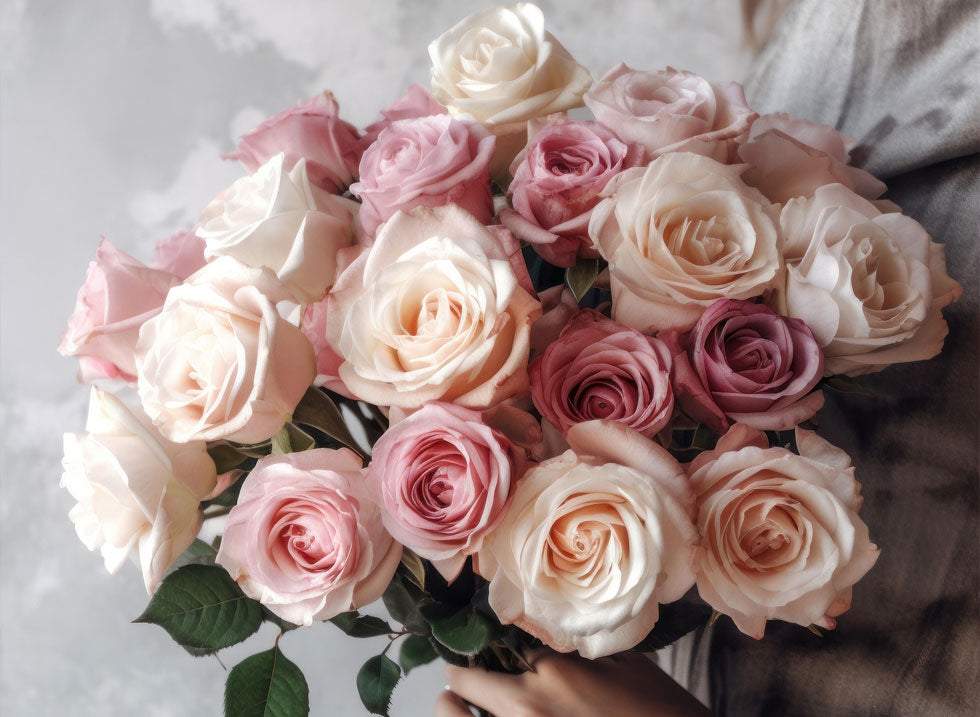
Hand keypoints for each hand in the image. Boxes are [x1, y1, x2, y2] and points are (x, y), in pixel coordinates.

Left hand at [434, 649, 710, 716]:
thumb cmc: (661, 714)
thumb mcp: (628, 668)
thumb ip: (583, 654)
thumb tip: (551, 643)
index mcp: (554, 674)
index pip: (498, 647)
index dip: (486, 643)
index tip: (474, 639)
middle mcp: (527, 708)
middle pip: (464, 683)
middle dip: (459, 678)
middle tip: (457, 676)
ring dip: (451, 708)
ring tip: (453, 702)